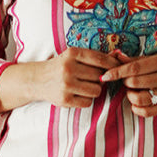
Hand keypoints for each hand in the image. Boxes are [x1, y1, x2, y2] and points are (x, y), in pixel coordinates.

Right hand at [0, 48, 116, 112]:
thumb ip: (94, 57)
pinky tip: (77, 94)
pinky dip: (86, 100)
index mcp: (72, 54)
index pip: (99, 59)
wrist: (37, 80)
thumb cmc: (60, 67)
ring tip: (84, 86)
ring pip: (96, 91)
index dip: (112, 64)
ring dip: (94, 90)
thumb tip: (119, 55)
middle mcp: (68, 68)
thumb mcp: (73, 56)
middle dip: (99, 79)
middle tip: (90, 79)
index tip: (117, 68)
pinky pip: (88, 102)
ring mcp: (66, 85)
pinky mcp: (64, 99)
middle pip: (99, 76)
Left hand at [100, 53, 156, 116]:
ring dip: (130, 95)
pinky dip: (136, 109)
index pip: (134, 68)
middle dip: (125, 82)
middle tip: (127, 80)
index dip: (117, 72)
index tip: (105, 75)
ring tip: (133, 90)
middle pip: (134, 83)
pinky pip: (146, 112)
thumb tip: (115, 56)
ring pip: (138, 98)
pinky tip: (136, 103)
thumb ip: (135, 59)